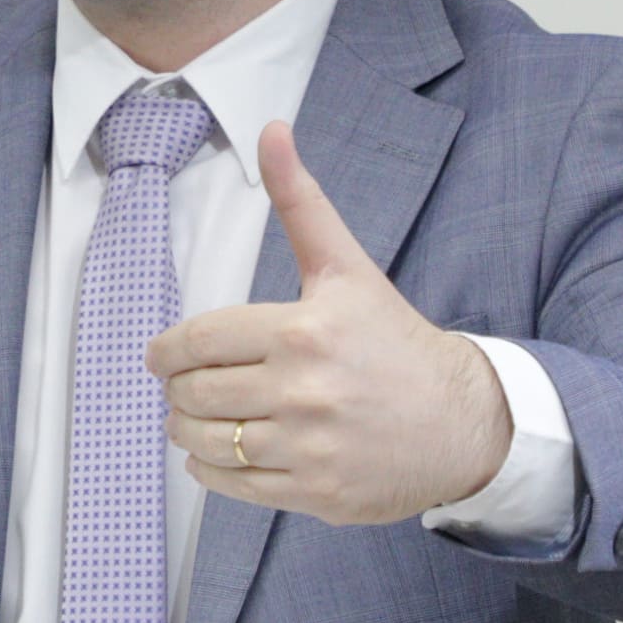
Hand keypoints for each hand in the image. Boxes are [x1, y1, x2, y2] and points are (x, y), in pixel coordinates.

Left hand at [147, 122, 512, 525]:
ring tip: (197, 420)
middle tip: (185, 387)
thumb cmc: (394, 341)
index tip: (162, 356)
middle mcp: (304, 390)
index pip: (199, 341)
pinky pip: (233, 485)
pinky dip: (212, 470)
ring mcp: (309, 446)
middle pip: (195, 394)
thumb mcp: (346, 267)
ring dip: (187, 431)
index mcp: (303, 329)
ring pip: (207, 442)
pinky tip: (222, 452)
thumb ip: (300, 201)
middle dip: (178, 390)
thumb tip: (273, 130)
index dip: (167, 351)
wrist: (461, 419)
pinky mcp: (315, 492)